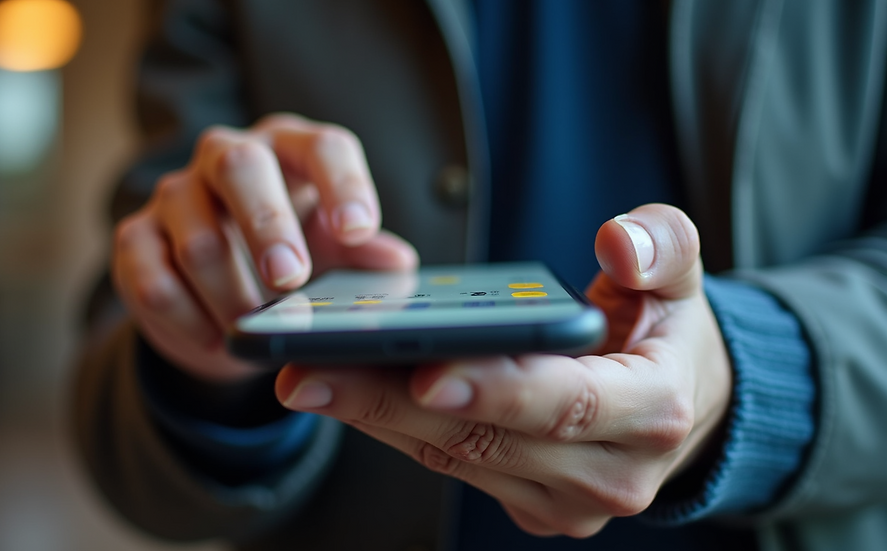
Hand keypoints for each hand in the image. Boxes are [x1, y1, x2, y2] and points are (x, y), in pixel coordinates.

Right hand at [112, 114, 417, 380]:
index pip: (321, 146)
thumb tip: (397, 263)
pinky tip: (213, 340)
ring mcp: (175, 195)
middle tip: (289, 279)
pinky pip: (150, 276)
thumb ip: (366, 259)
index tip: (358, 230)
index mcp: (290, 152)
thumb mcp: (335, 259)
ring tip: (253, 330)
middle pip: (239, 165)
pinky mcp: (135, 238)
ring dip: (229, 292)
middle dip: (266, 224)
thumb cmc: (295, 261)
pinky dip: (186, 317)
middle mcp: (228, 158)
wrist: (224, 298)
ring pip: (193, 232)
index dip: (342, 184)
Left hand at [274, 204, 731, 536]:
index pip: (566, 403)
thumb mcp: (678, 278)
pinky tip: (343, 391)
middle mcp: (607, 473)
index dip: (495, 389)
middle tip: (310, 369)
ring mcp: (562, 501)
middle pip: (485, 440)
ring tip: (306, 374)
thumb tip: (615, 240)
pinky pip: (448, 465)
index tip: (422, 371)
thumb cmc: (665, 333)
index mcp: (652, 411)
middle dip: (391, 404)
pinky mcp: (528, 505)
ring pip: (453, 459)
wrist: (680, 404)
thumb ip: (660, 247)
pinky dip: (393, 428)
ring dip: (374, 418)